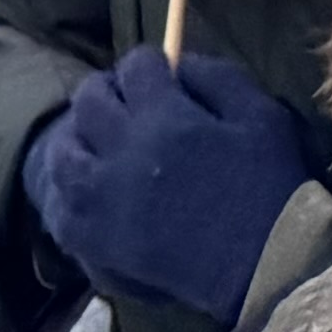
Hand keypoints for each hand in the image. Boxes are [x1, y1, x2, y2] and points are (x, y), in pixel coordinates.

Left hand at [26, 49, 315, 329]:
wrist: (269, 267)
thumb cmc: (270, 188)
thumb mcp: (261, 115)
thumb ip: (216, 76)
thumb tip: (177, 64)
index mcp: (164, 117)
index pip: (135, 66)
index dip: (149, 64)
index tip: (161, 75)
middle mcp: (124, 151)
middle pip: (89, 100)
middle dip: (108, 91)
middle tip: (127, 103)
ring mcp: (105, 199)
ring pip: (63, 153)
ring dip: (76, 140)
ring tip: (97, 145)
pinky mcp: (101, 241)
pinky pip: (61, 212)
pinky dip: (66, 197)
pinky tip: (86, 193)